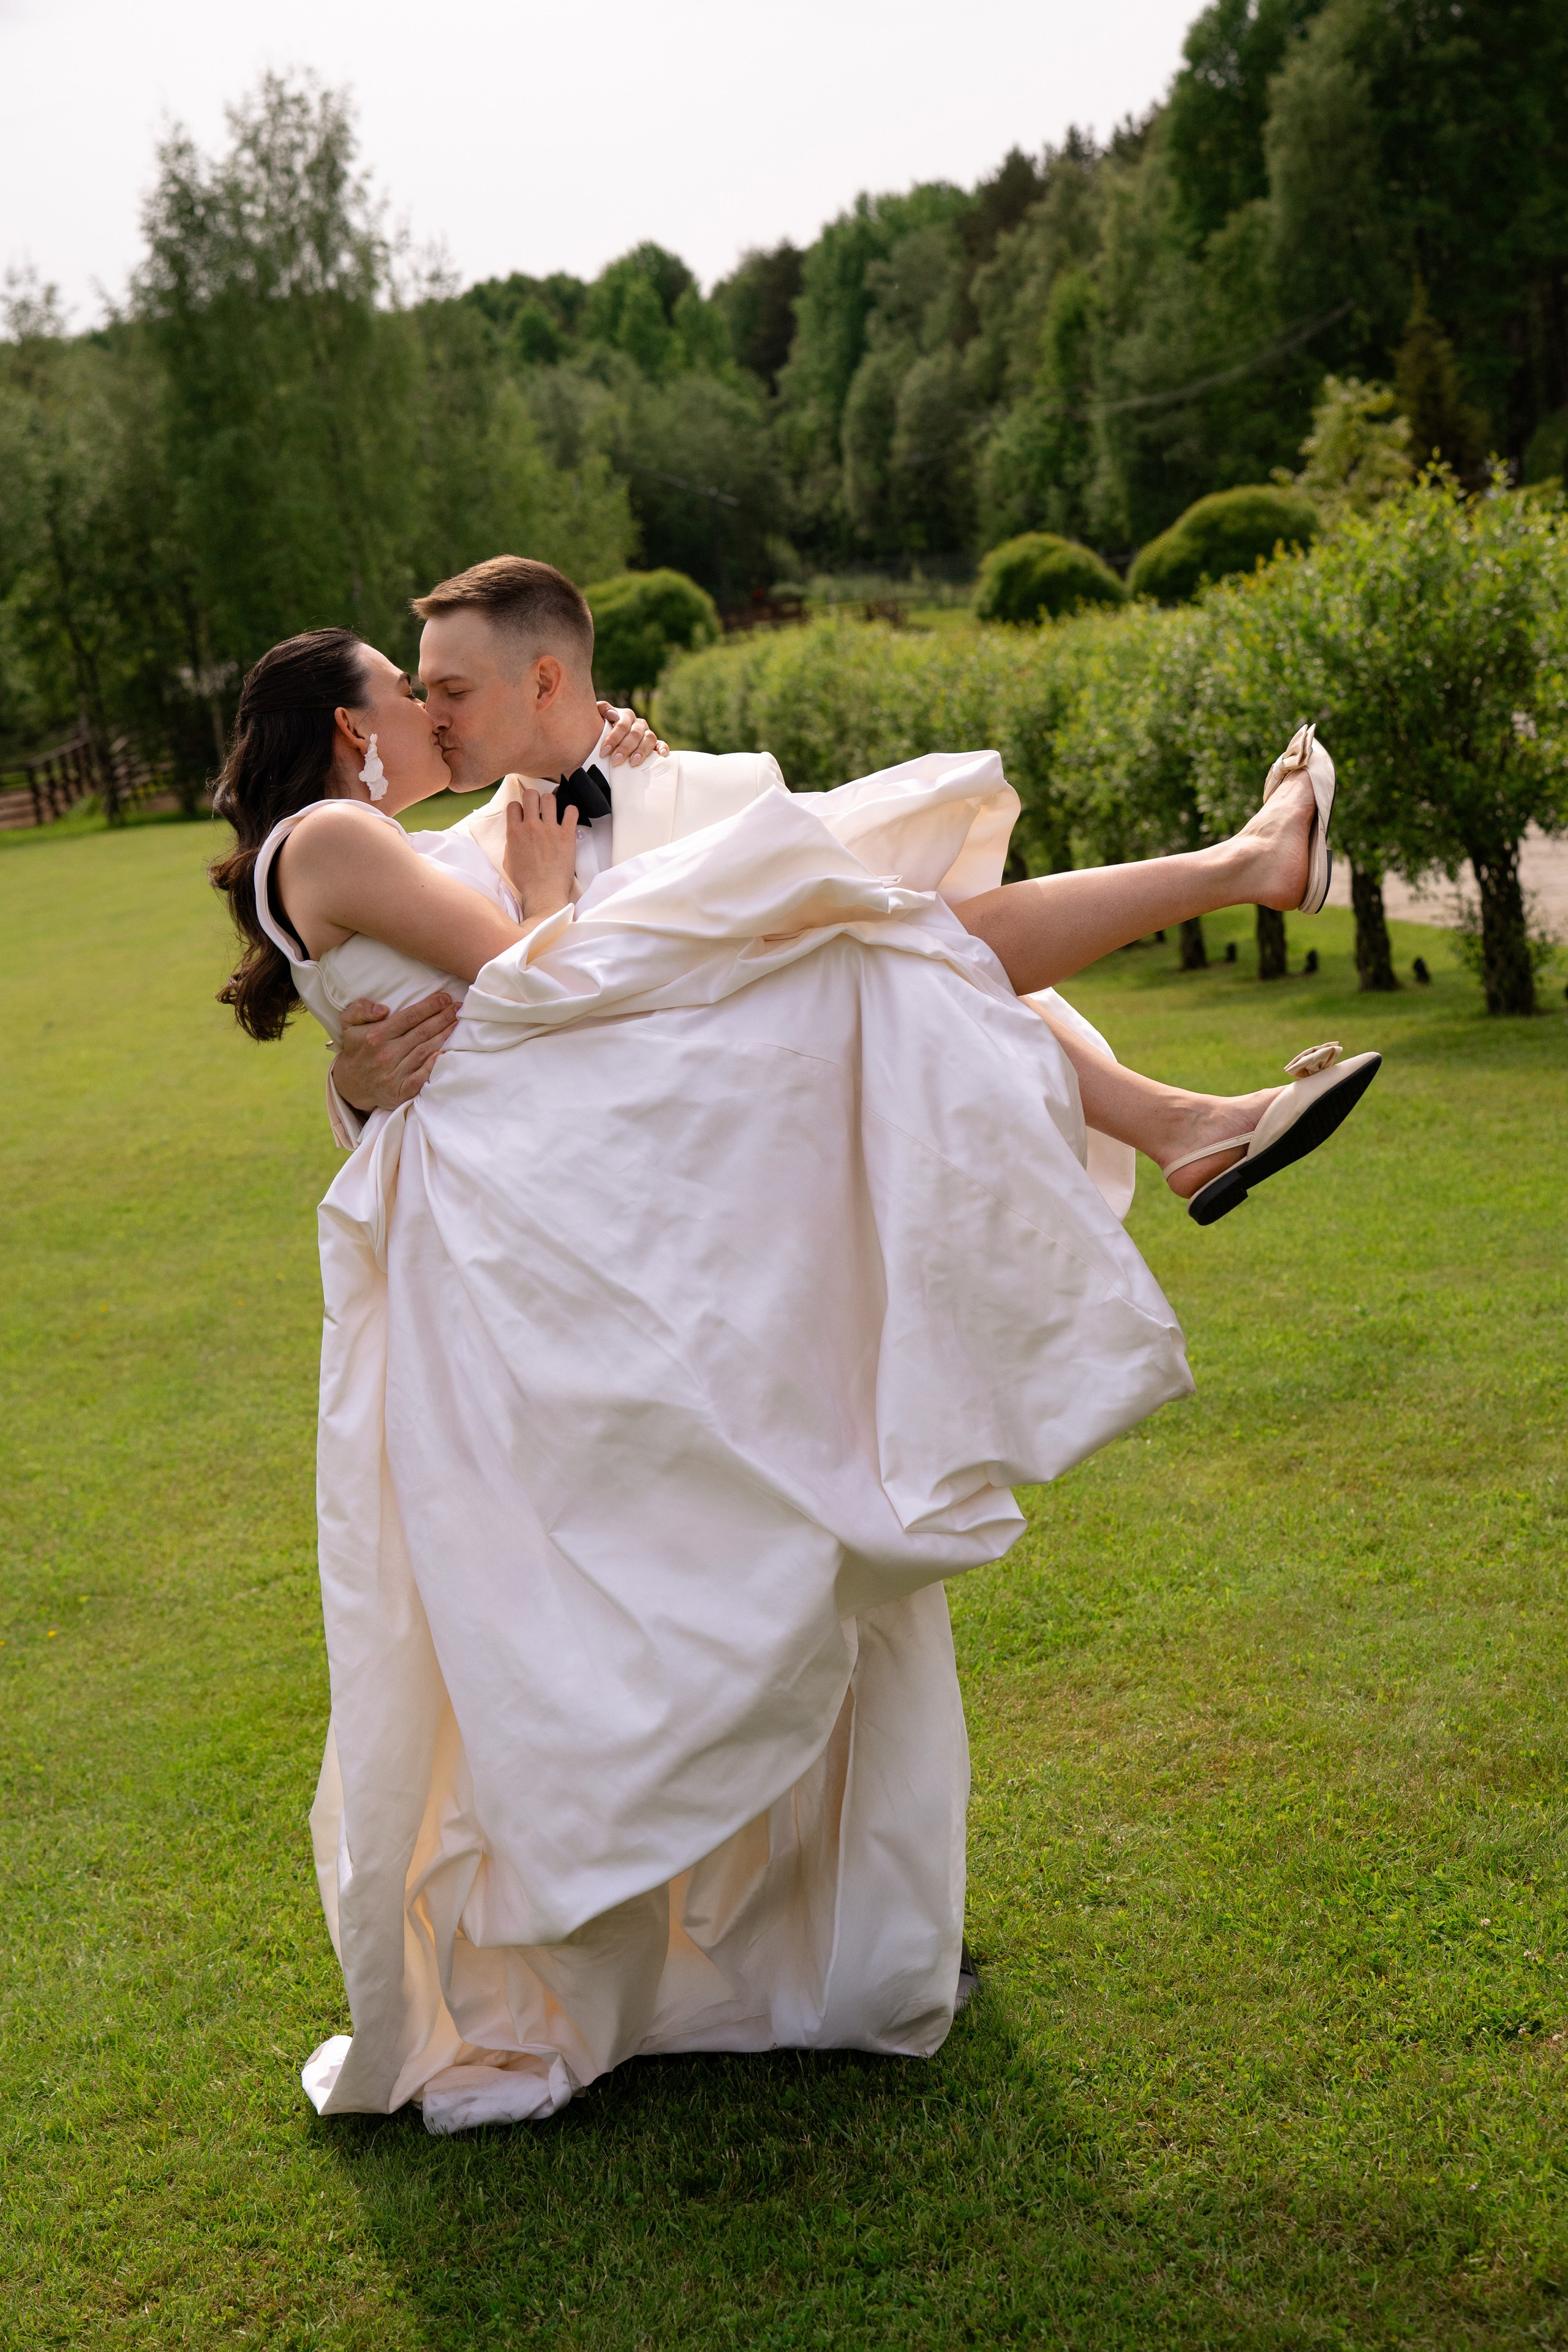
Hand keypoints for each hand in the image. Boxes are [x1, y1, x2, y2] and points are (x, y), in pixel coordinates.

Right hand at [331, 992, 457, 1112]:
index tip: (444, 998)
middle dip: (442, 1018)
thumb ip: (360, 1009)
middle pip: (421, 1032)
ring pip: (425, 1051)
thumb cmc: (355, 1049)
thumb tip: (383, 1008)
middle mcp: (386, 1054)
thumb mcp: (348, 1023)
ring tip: (457, 1024)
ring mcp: (394, 1074)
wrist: (350, 1084)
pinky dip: (433, 1066)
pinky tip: (445, 1054)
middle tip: (458, 1008)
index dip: (429, 1007)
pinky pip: (420, 1078)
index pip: (409, 1017)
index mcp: (376, 1036)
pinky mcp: (400, 1091)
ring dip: (444, 1037)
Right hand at [503, 787, 577, 918]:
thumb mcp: (508, 862)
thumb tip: (515, 837)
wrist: (543, 893)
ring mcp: (549, 829)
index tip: (523, 813)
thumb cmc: (526, 882)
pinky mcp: (566, 835)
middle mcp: (531, 827)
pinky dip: (571, 811)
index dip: (519, 807)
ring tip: (553, 811)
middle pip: (530, 795)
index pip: (513, 805)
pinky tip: (569, 817)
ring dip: (551, 802)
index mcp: (514, 832)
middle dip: (534, 797)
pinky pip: (571, 812)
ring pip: (549, 799)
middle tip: (538, 806)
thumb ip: (511, 845)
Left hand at [597, 701, 667, 765]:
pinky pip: (661, 744)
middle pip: (635, 734)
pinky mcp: (654, 744)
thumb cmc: (599, 727)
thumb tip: (614, 715)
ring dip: (641, 751)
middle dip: (624, 748)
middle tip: (615, 761)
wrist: (603, 734)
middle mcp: (639, 723)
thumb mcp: (597, 715)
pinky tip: (661, 755)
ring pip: (649, 739)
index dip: (613, 739)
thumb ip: (603, 709)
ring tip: (633, 763)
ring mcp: (647, 733)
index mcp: (626, 715)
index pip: (622, 726)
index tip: (604, 752)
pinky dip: (663, 748)